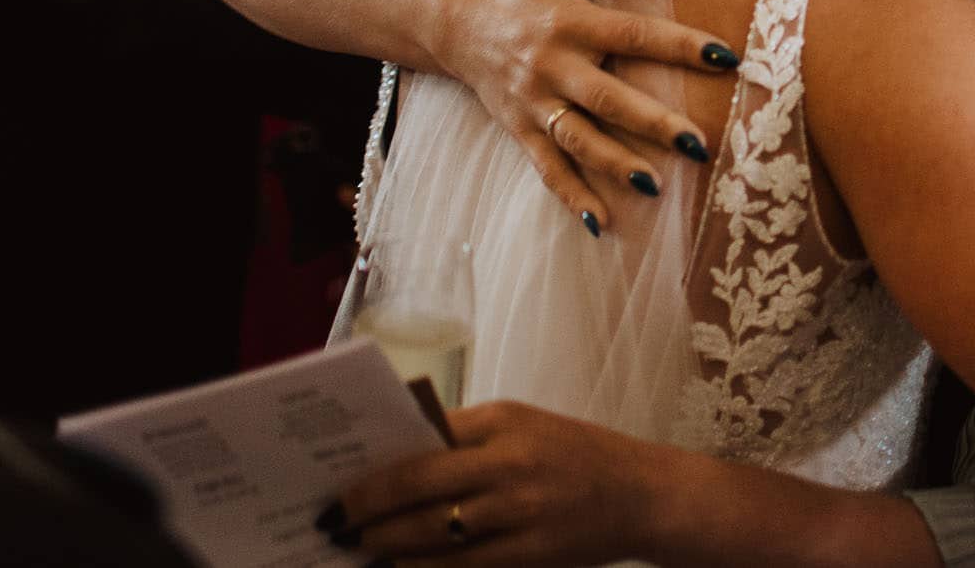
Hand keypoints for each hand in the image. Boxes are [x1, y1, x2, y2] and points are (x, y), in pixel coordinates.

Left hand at [328, 400, 666, 564]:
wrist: (643, 494)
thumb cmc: (576, 454)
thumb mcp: (524, 426)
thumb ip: (467, 437)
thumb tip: (400, 457)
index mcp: (502, 421)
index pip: (420, 441)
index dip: (374, 469)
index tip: (338, 483)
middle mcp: (507, 462)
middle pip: (415, 488)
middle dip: (364, 512)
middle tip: (331, 525)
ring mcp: (518, 512)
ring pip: (430, 534)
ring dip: (385, 546)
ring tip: (359, 550)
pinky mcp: (528, 554)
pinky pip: (459, 567)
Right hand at [438, 0, 738, 231]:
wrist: (459, 26)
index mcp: (571, 22)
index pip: (635, 34)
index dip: (680, 45)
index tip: (725, 56)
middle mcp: (553, 66)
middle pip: (608, 98)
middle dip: (654, 122)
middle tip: (699, 143)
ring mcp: (536, 104)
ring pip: (579, 140)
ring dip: (617, 165)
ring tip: (657, 185)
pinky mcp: (521, 130)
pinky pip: (548, 168)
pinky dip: (572, 196)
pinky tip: (601, 222)